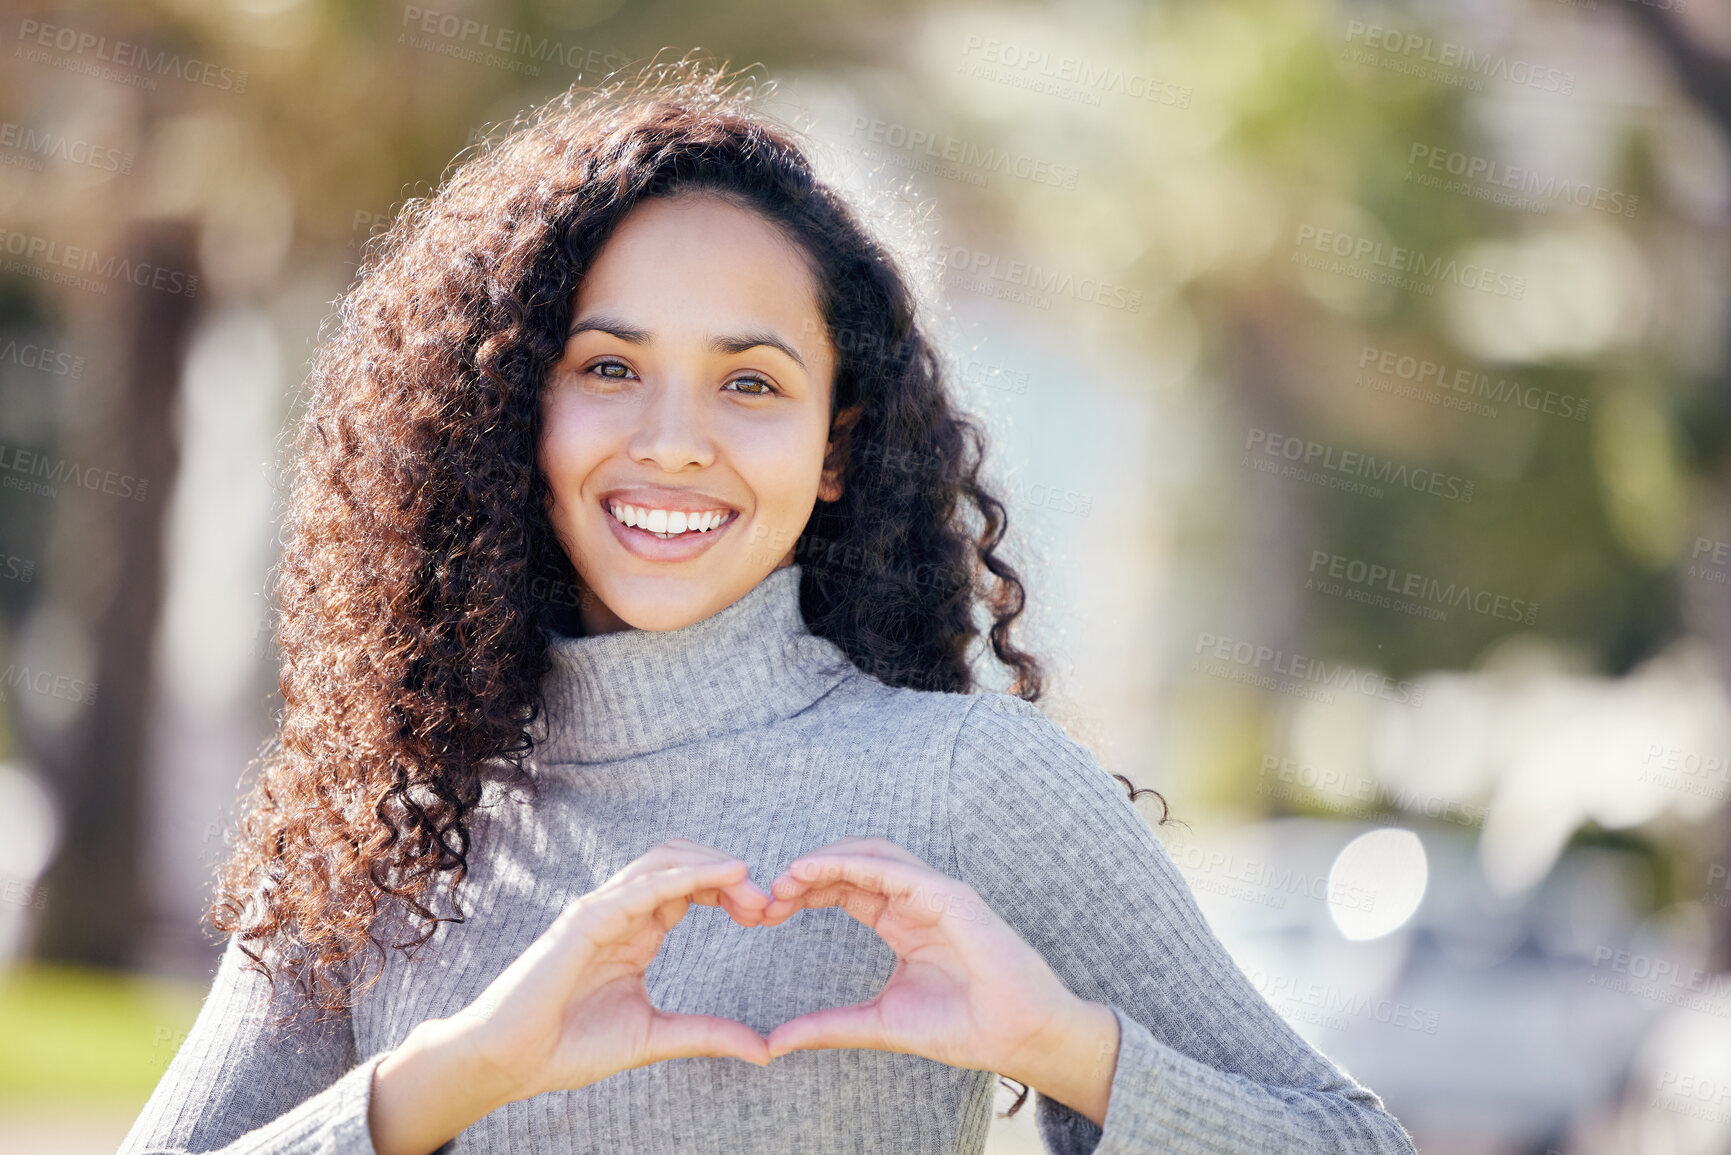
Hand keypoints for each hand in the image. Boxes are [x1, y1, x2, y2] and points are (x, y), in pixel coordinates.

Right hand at [371, 838, 774, 1154]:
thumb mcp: (655, 1038)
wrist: (508, 1063)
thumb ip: (707, 1035)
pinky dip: (684, 874)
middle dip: (728, 872)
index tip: (766, 915)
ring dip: (713, 866)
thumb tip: (765, 1050)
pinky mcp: (584, 920)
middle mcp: (621, 911)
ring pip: (664, 860)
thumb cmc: (568, 1047)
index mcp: (637, 931)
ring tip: (750, 888)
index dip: (731, 891)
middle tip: (766, 903)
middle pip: (683, 861)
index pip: (691, 887)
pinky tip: (720, 877)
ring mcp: (600, 910)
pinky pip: (640, 885)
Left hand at [756, 836, 1103, 1088]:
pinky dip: (851, 864)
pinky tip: (817, 873)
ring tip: (788, 878)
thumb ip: (828, 1025)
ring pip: (871, 854)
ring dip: (826, 860)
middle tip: (768, 896)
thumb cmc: (961, 1027)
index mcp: (901, 921)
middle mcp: (915, 899)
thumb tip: (773, 1041)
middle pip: (852, 865)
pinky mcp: (949, 895)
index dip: (806, 892)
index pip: (845, 889)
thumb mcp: (878, 1023)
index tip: (768, 912)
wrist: (1016, 1037)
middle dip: (808, 873)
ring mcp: (934, 892)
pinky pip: (894, 868)